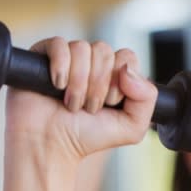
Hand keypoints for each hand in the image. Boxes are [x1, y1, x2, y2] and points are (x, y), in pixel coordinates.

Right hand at [4, 37, 157, 162]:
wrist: (51, 146)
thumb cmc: (87, 136)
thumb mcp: (131, 127)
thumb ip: (147, 99)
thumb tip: (128, 69)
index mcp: (114, 75)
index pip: (127, 57)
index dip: (120, 80)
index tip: (110, 103)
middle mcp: (92, 63)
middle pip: (104, 51)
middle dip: (98, 85)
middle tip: (89, 108)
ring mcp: (68, 58)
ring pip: (82, 48)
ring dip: (79, 83)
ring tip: (72, 104)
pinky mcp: (43, 56)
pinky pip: (58, 44)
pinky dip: (61, 67)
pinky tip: (57, 86)